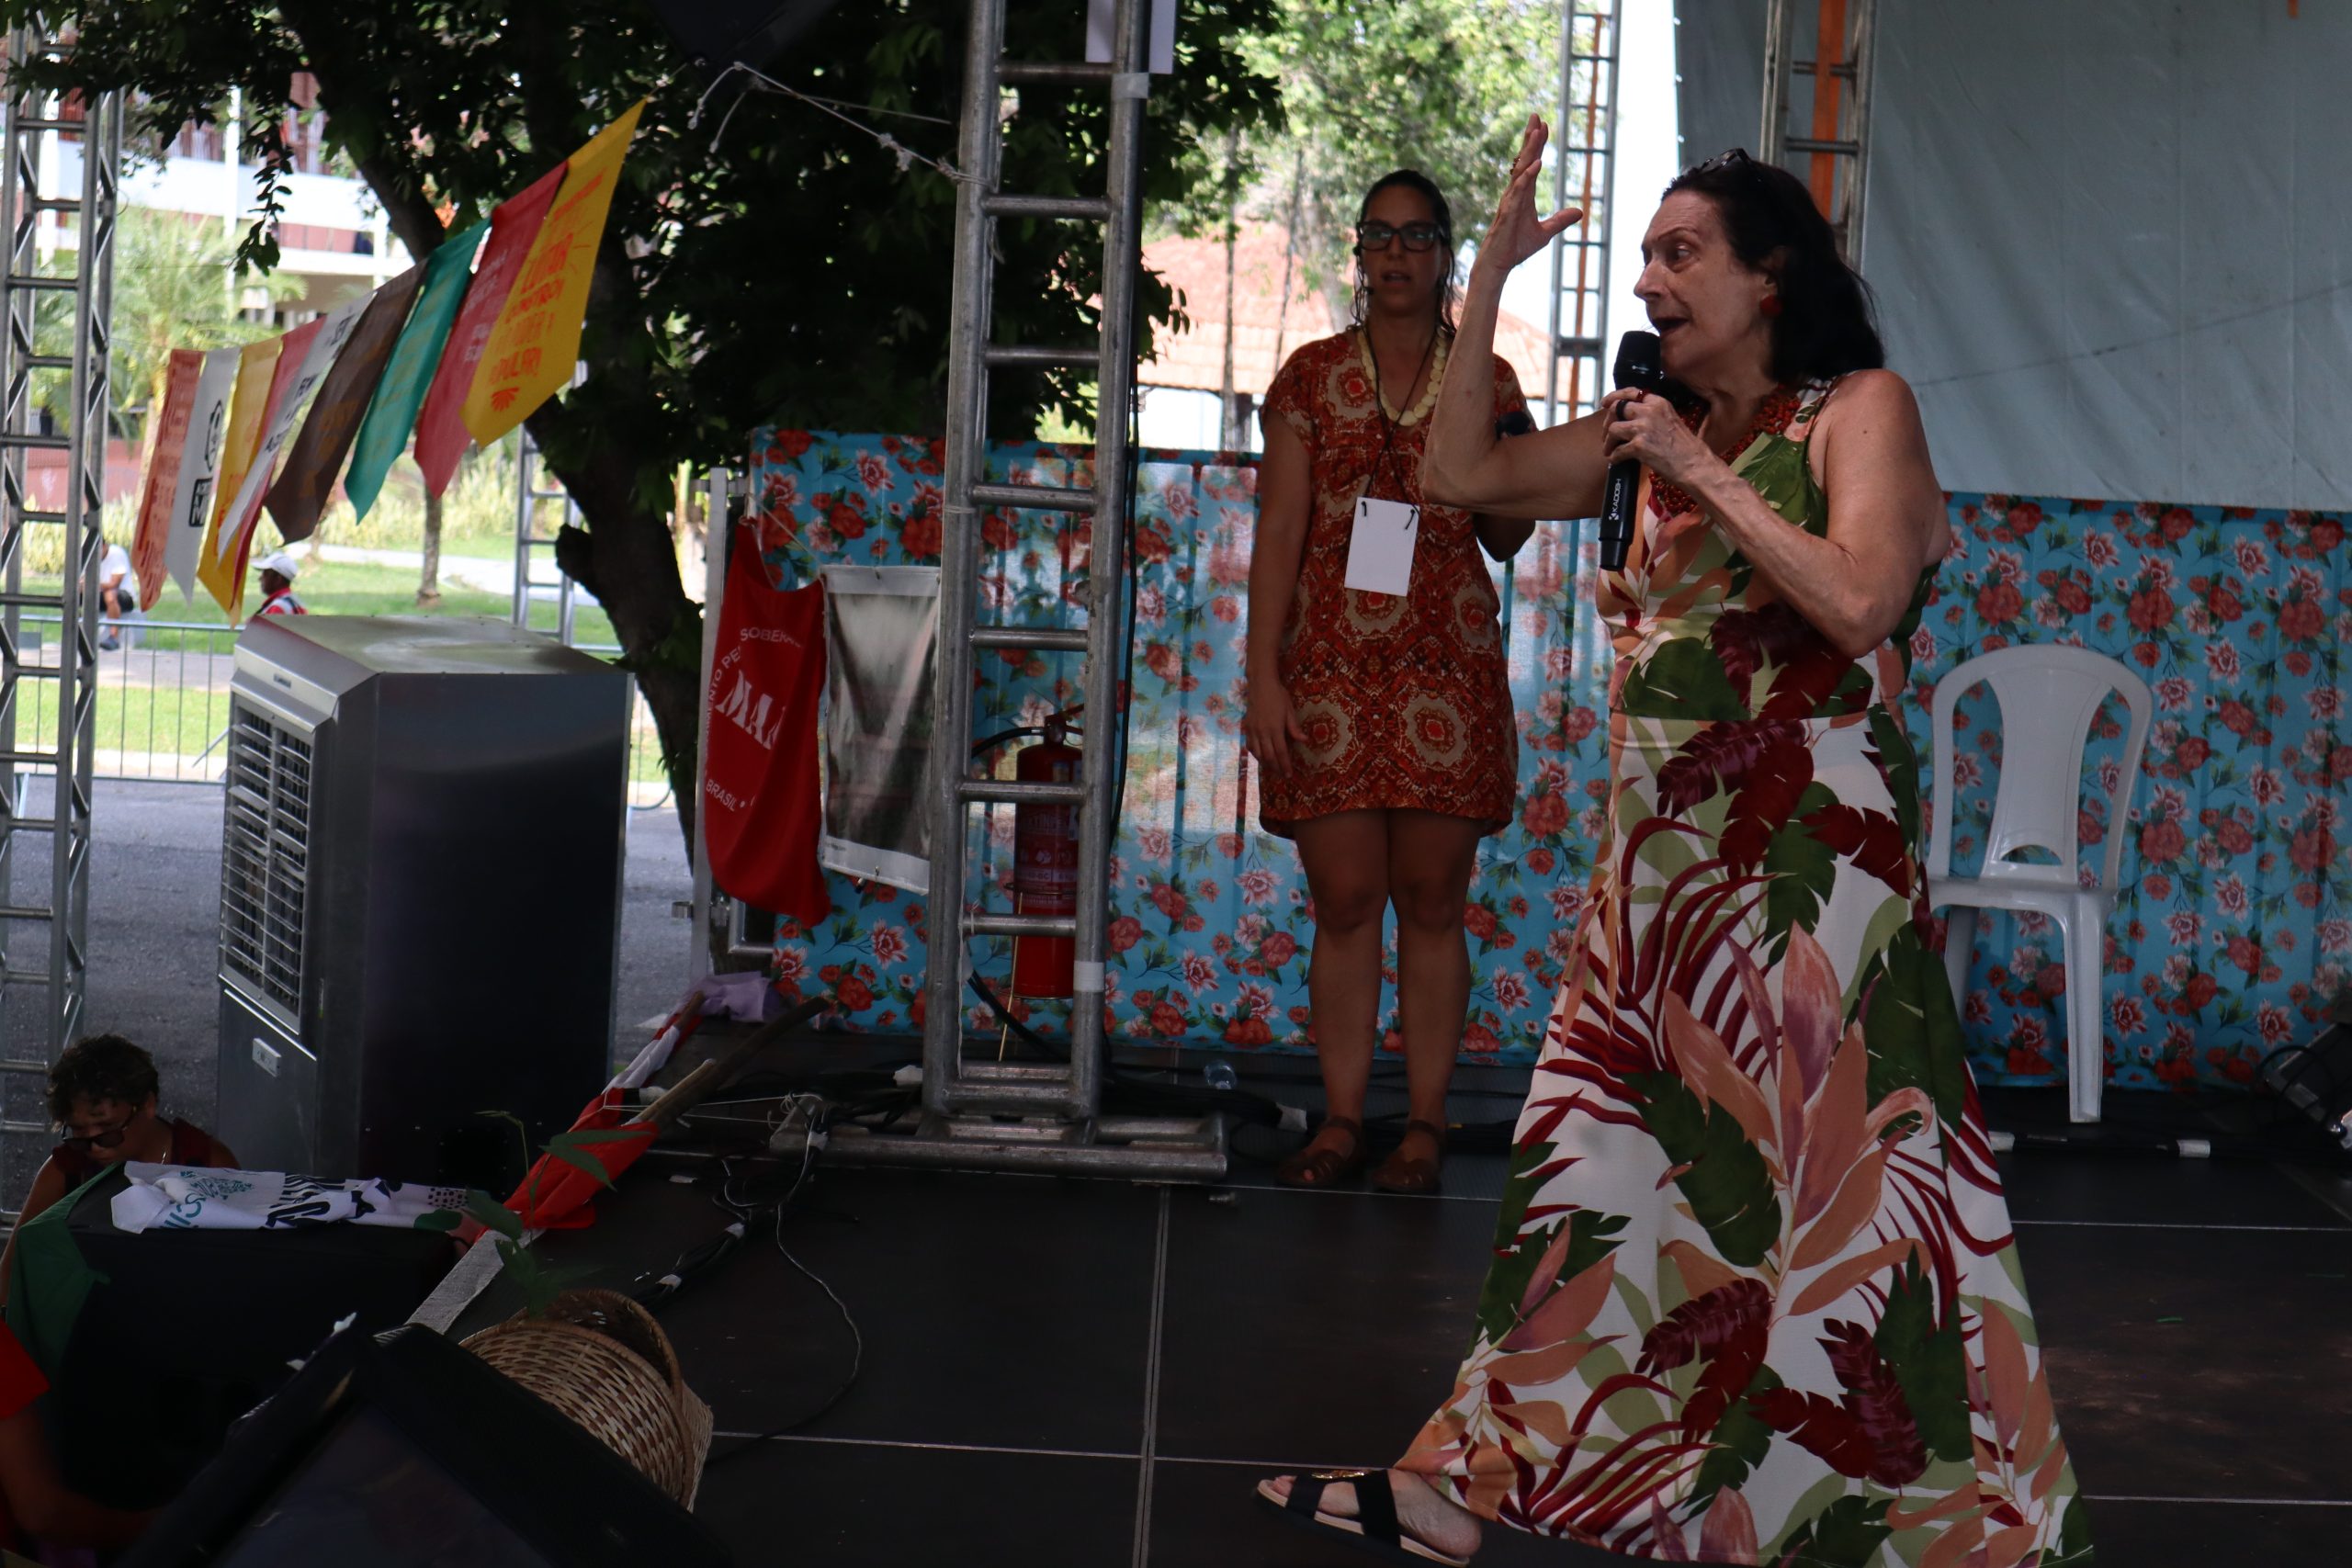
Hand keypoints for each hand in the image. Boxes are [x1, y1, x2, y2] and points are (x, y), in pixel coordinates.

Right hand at [1243, 675, 1307, 779]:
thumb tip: (1304, 740)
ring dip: (1265, 764)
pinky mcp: (1247, 727)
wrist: (1260, 684)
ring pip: (1258, 753)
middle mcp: (1262, 732)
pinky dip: (1255, 754)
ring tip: (1272, 770)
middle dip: (1276, 768)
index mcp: (1275, 728)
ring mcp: (1253, 730)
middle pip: (1269, 756)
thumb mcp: (1289, 710)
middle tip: (1282, 776)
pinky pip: (1250, 746)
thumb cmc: (1278, 695)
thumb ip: (1294, 728)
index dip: (1285, 765)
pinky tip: (1260, 757)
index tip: (1289, 774)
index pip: (1281, 752)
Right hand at [1474, 116, 1582, 279]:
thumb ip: (1560, 220)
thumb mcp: (1545, 232)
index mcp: (1524, 194)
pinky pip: (1519, 191)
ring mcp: (1510, 201)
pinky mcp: (1508, 212)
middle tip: (1536, 116)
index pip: (1531, 163)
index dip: (1537, 145)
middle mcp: (1515, 193)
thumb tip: (1579, 212)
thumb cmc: (1516, 246)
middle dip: (1531, 138)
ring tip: (1537, 133)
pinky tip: (1536, 164)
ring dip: (1530, 151)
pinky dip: (1527, 177)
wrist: (1499, 264)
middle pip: (1524, 160)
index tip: (1543, 125)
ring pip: (1521, 171)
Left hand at [1597, 388, 1717, 489]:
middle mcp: (1649, 411)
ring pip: (1612, 429)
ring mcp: (1643, 428)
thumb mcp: (1670, 419)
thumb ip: (1652, 415)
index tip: (1605, 403)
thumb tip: (1630, 418)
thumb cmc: (1684, 447)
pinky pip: (1617, 451)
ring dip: (1608, 442)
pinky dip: (1614, 457)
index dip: (1614, 397)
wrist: (1694, 464)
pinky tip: (1616, 461)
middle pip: (1617, 409)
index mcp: (1658, 403)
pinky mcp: (1639, 446)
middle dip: (1607, 422)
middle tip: (1607, 434)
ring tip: (1610, 450)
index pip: (1630, 393)